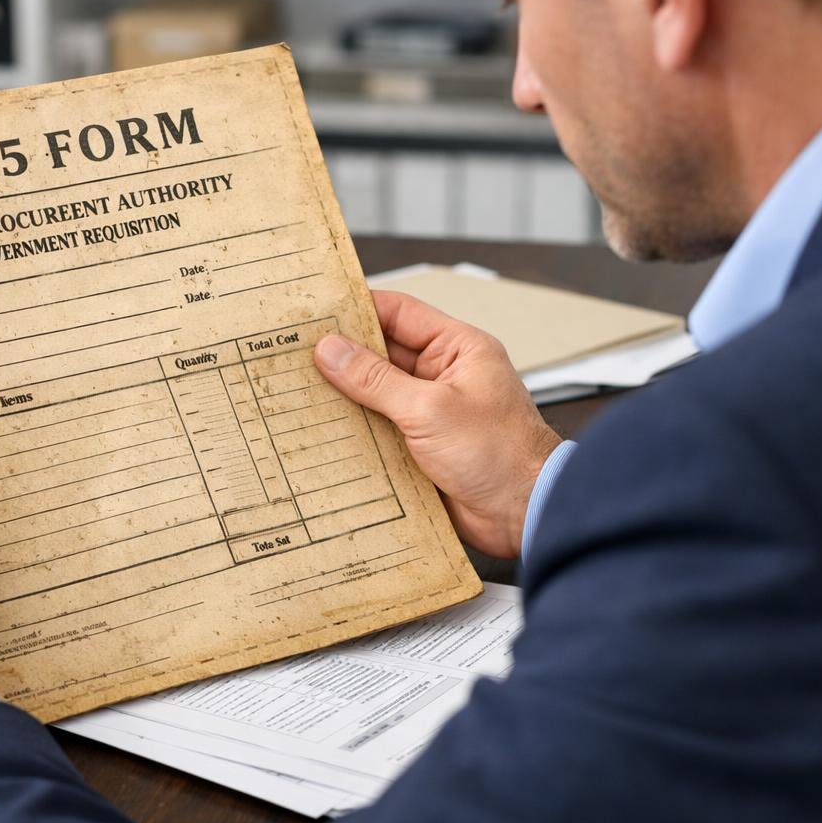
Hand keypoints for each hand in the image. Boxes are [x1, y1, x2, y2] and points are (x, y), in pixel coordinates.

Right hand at [314, 291, 561, 557]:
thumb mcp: (430, 408)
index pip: (400, 313)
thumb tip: (331, 351)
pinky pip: (380, 429)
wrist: (525, 513)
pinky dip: (354, 429)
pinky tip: (322, 429)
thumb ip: (376, 379)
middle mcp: (444, 375)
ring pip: (376, 394)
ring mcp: (431, 412)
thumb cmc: (499, 453)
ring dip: (345, 395)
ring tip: (299, 389)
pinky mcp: (421, 447)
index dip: (358, 308)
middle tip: (295, 353)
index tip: (317, 310)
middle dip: (343, 355)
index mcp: (458, 349)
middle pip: (383, 354)